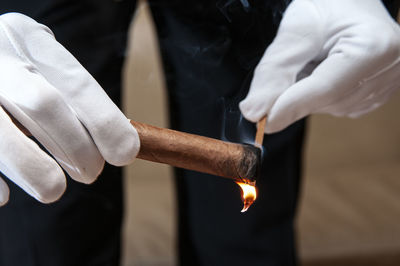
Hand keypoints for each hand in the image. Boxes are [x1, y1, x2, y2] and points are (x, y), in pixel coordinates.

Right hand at [0, 13, 139, 204]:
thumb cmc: (20, 68)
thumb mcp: (45, 65)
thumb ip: (76, 98)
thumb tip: (121, 147)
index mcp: (30, 40)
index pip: (76, 84)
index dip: (105, 123)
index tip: (125, 154)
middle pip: (43, 104)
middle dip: (76, 148)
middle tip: (91, 173)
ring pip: (2, 138)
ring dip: (35, 171)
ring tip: (53, 189)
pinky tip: (5, 195)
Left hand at [239, 0, 399, 132]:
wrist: (351, 1)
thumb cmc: (330, 3)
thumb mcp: (298, 27)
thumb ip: (275, 71)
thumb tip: (255, 111)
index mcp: (374, 46)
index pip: (325, 88)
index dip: (289, 106)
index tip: (261, 120)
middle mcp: (389, 69)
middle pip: (326, 101)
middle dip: (295, 95)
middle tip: (281, 75)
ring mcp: (387, 83)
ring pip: (329, 107)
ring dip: (307, 91)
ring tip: (311, 61)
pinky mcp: (378, 91)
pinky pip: (337, 105)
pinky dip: (318, 94)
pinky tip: (320, 70)